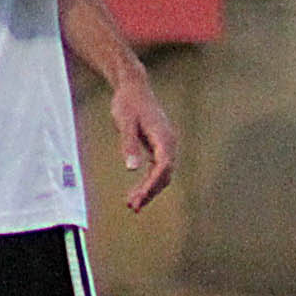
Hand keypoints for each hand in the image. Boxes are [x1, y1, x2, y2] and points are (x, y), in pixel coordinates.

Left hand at [109, 69, 176, 211]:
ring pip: (162, 175)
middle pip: (165, 175)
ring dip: (149, 190)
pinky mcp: (159, 147)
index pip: (163, 167)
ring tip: (132, 205)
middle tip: (133, 207)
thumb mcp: (125, 122)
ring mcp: (166, 146)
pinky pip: (157, 170)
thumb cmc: (128, 103)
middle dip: (150, 192)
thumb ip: (128, 144)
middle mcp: (170, 144)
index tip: (139, 198)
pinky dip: (148, 182)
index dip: (152, 184)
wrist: (133, 88)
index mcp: (164, 137)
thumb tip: (132, 169)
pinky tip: (136, 193)